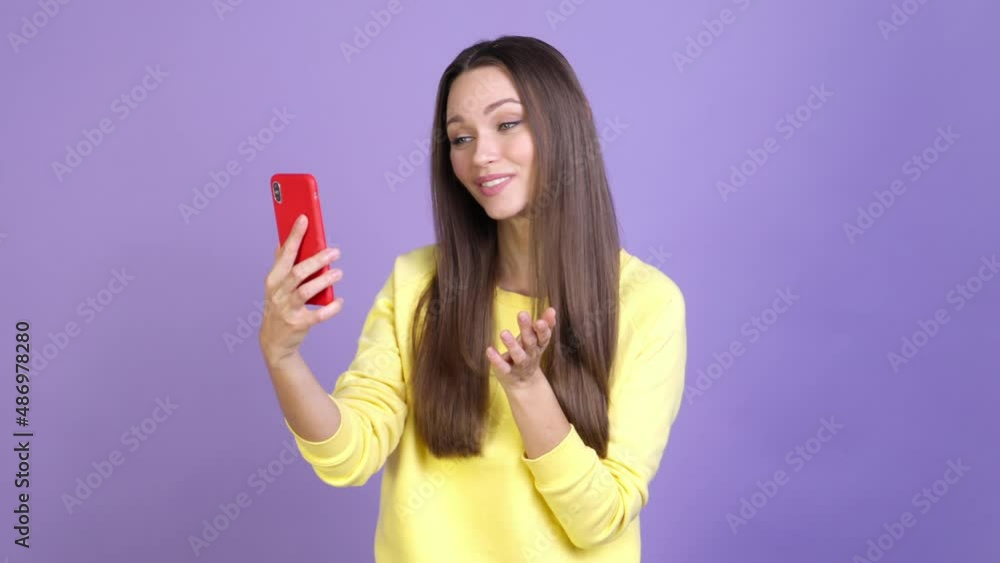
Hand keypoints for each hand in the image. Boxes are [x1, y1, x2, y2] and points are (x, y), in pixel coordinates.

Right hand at [259, 215, 344, 366]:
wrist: (274, 342)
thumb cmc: (278, 307)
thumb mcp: (275, 286)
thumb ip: (281, 264)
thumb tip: (284, 241)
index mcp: (273, 280)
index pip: (284, 254)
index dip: (294, 236)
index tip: (304, 219)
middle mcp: (278, 294)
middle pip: (297, 272)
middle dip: (317, 259)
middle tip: (335, 252)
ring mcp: (287, 310)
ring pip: (306, 291)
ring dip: (324, 280)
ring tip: (339, 273)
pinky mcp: (299, 324)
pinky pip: (318, 315)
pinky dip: (331, 308)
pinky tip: (340, 301)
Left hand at [487, 308, 556, 389]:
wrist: (525, 383)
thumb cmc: (529, 353)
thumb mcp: (537, 339)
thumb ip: (545, 324)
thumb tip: (552, 309)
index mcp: (538, 345)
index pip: (543, 336)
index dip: (543, 329)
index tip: (540, 320)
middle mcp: (531, 355)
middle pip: (530, 342)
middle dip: (526, 328)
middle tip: (521, 314)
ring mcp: (520, 365)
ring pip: (518, 355)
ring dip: (512, 344)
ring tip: (503, 333)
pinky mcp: (507, 373)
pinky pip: (503, 367)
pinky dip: (496, 359)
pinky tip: (489, 350)